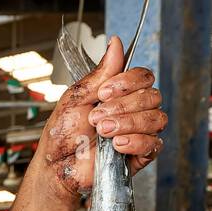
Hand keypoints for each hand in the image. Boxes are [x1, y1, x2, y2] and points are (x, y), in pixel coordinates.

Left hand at [38, 35, 165, 196]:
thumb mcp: (76, 98)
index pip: (144, 76)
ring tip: (103, 132)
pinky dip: (136, 142)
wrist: (55, 166)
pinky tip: (117, 145)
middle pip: (152, 96)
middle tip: (96, 118)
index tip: (103, 93)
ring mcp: (138, 132)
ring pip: (156, 118)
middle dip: (123, 106)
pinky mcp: (139, 155)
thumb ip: (100, 73)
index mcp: (120, 94)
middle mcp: (134, 111)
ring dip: (127, 123)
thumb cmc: (62, 134)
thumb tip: (115, 43)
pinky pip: (154, 144)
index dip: (127, 82)